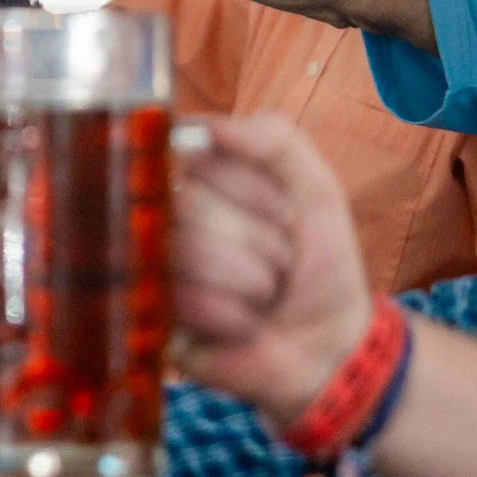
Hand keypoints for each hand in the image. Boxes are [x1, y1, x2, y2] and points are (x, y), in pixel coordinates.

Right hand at [173, 115, 371, 426]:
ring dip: (248, 280)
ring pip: (186, 251)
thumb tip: (199, 128)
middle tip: (277, 263)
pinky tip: (242, 326)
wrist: (330, 348)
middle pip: (189, 204)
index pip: (192, 155)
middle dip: (255, 239)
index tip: (282, 213)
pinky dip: (230, 316)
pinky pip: (182, 300)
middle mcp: (161, 219)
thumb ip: (273, 140)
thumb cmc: (319, 267)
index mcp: (195, 182)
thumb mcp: (316, 191)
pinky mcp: (146, 317)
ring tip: (261, 297)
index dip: (246, 188)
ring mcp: (147, 268)